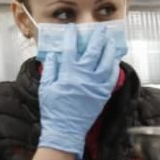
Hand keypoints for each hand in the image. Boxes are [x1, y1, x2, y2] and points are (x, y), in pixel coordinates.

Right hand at [38, 24, 119, 158]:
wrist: (65, 131)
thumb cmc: (53, 110)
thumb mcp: (46, 88)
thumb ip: (50, 69)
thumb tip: (53, 55)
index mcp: (68, 73)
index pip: (70, 48)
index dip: (71, 36)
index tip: (72, 29)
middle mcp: (84, 76)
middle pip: (93, 50)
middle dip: (97, 37)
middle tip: (100, 29)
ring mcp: (96, 84)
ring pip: (107, 61)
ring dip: (109, 48)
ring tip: (110, 39)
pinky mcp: (103, 93)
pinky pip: (112, 76)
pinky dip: (114, 66)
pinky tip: (114, 59)